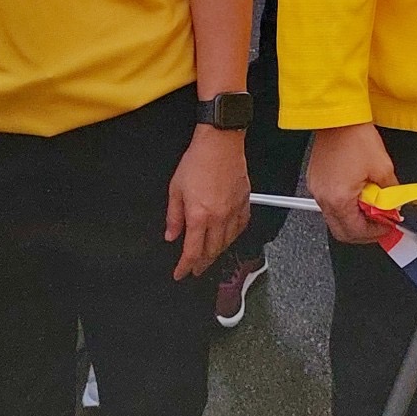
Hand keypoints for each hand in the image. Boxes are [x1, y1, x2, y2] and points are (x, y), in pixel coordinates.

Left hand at [165, 127, 250, 279]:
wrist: (220, 142)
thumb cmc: (198, 160)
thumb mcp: (176, 188)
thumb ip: (174, 216)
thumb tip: (171, 234)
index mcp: (199, 215)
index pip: (192, 251)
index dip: (185, 267)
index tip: (180, 273)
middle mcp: (218, 217)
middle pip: (211, 251)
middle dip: (202, 263)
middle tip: (195, 268)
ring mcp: (233, 210)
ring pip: (227, 242)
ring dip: (217, 252)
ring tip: (210, 254)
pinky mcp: (244, 201)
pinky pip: (241, 226)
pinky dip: (234, 235)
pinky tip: (229, 235)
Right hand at [308, 121, 395, 243]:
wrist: (338, 114)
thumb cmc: (355, 135)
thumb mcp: (382, 167)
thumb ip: (391, 193)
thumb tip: (395, 206)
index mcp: (339, 199)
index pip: (356, 231)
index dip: (375, 233)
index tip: (388, 227)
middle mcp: (323, 198)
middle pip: (342, 231)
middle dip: (363, 231)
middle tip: (380, 224)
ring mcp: (316, 189)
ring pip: (335, 217)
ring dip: (353, 217)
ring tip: (371, 206)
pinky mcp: (315, 180)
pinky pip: (329, 202)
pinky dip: (344, 204)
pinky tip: (358, 194)